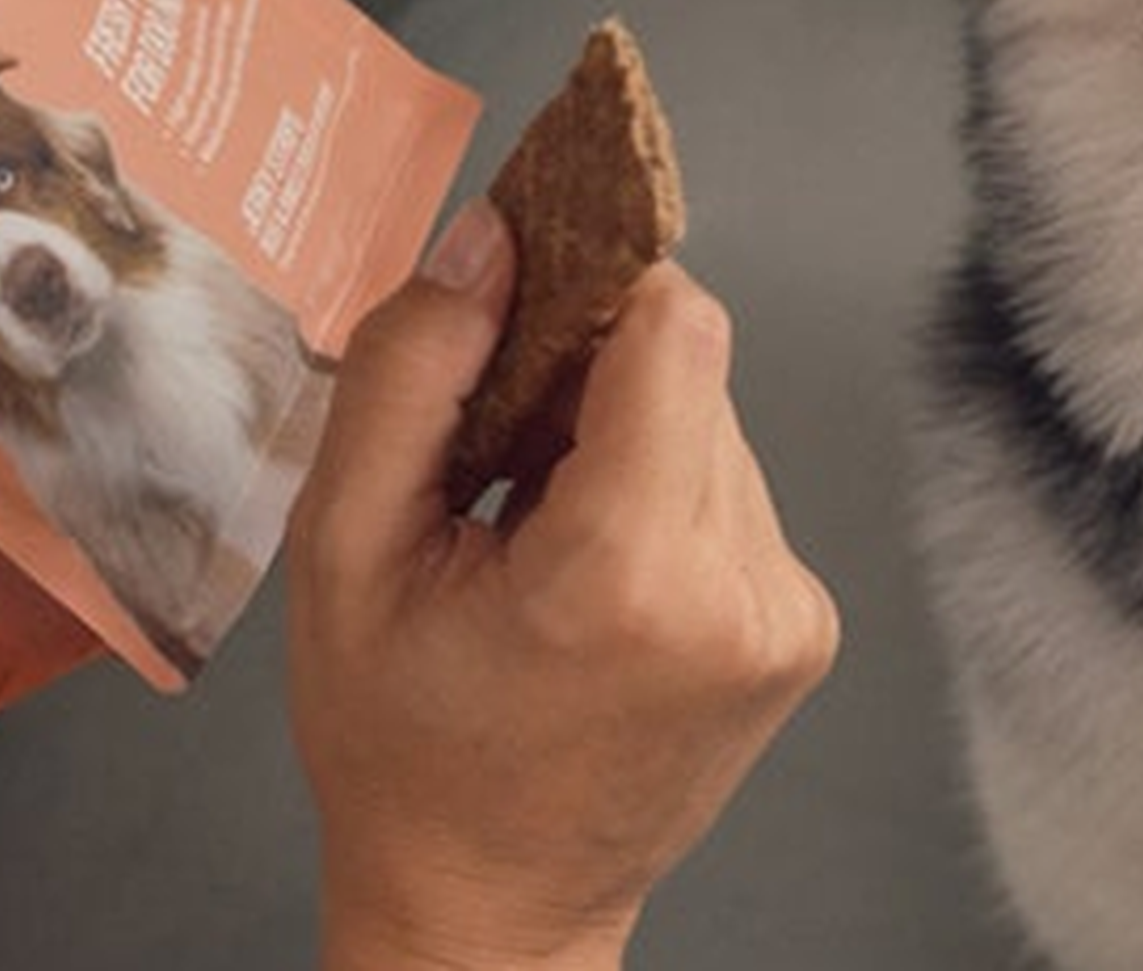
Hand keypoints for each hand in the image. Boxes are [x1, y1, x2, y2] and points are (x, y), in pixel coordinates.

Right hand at [284, 203, 839, 970]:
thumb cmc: (405, 755)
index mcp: (627, 574)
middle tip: (488, 462)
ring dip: (619, 436)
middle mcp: (738, 591)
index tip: (515, 306)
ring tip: (528, 528)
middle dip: (583, 379)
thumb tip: (488, 239)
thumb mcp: (344, 549)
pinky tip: (582, 567)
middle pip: (685, 368)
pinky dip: (655, 495)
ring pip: (711, 419)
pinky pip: (730, 487)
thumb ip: (412, 373)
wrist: (488, 909)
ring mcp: (785, 615)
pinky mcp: (799, 626)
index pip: (672, 326)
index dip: (590, 284)